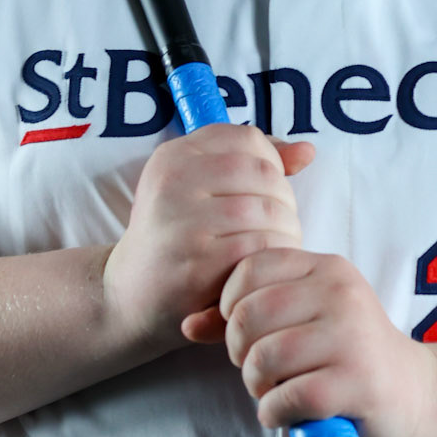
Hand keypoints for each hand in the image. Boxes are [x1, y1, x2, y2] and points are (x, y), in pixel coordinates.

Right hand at [104, 128, 313, 351]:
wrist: (129, 297)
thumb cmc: (177, 238)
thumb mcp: (200, 190)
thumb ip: (253, 163)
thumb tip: (307, 151)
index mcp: (174, 156)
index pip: (248, 139)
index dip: (271, 165)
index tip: (264, 193)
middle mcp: (174, 181)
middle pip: (265, 175)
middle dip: (284, 203)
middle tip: (276, 229)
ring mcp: (183, 222)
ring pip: (270, 212)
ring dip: (285, 234)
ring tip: (272, 250)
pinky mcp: (197, 264)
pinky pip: (261, 249)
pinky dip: (273, 260)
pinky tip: (262, 270)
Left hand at [202, 248, 436, 436]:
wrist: (413, 394)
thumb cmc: (346, 356)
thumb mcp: (304, 319)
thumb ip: (247, 315)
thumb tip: (186, 323)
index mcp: (326, 268)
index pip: (250, 267)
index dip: (230, 304)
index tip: (246, 331)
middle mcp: (341, 294)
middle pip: (249, 315)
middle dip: (239, 351)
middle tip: (257, 369)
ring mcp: (352, 337)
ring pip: (264, 358)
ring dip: (256, 385)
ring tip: (273, 391)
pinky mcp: (357, 382)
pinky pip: (287, 397)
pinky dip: (273, 412)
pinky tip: (285, 412)